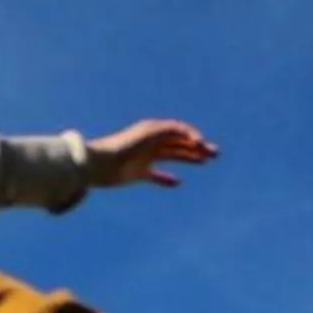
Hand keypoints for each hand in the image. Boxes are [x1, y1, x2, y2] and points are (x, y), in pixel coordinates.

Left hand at [86, 118, 217, 188]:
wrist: (97, 164)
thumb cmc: (121, 147)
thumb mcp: (148, 135)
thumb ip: (170, 131)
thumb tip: (193, 137)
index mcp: (152, 130)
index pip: (178, 130)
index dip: (192, 135)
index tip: (202, 145)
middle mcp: (150, 142)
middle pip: (178, 143)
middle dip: (197, 147)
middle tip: (215, 154)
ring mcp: (145, 157)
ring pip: (172, 156)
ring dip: (189, 158)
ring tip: (205, 162)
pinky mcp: (138, 173)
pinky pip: (156, 175)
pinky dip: (167, 178)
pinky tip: (178, 183)